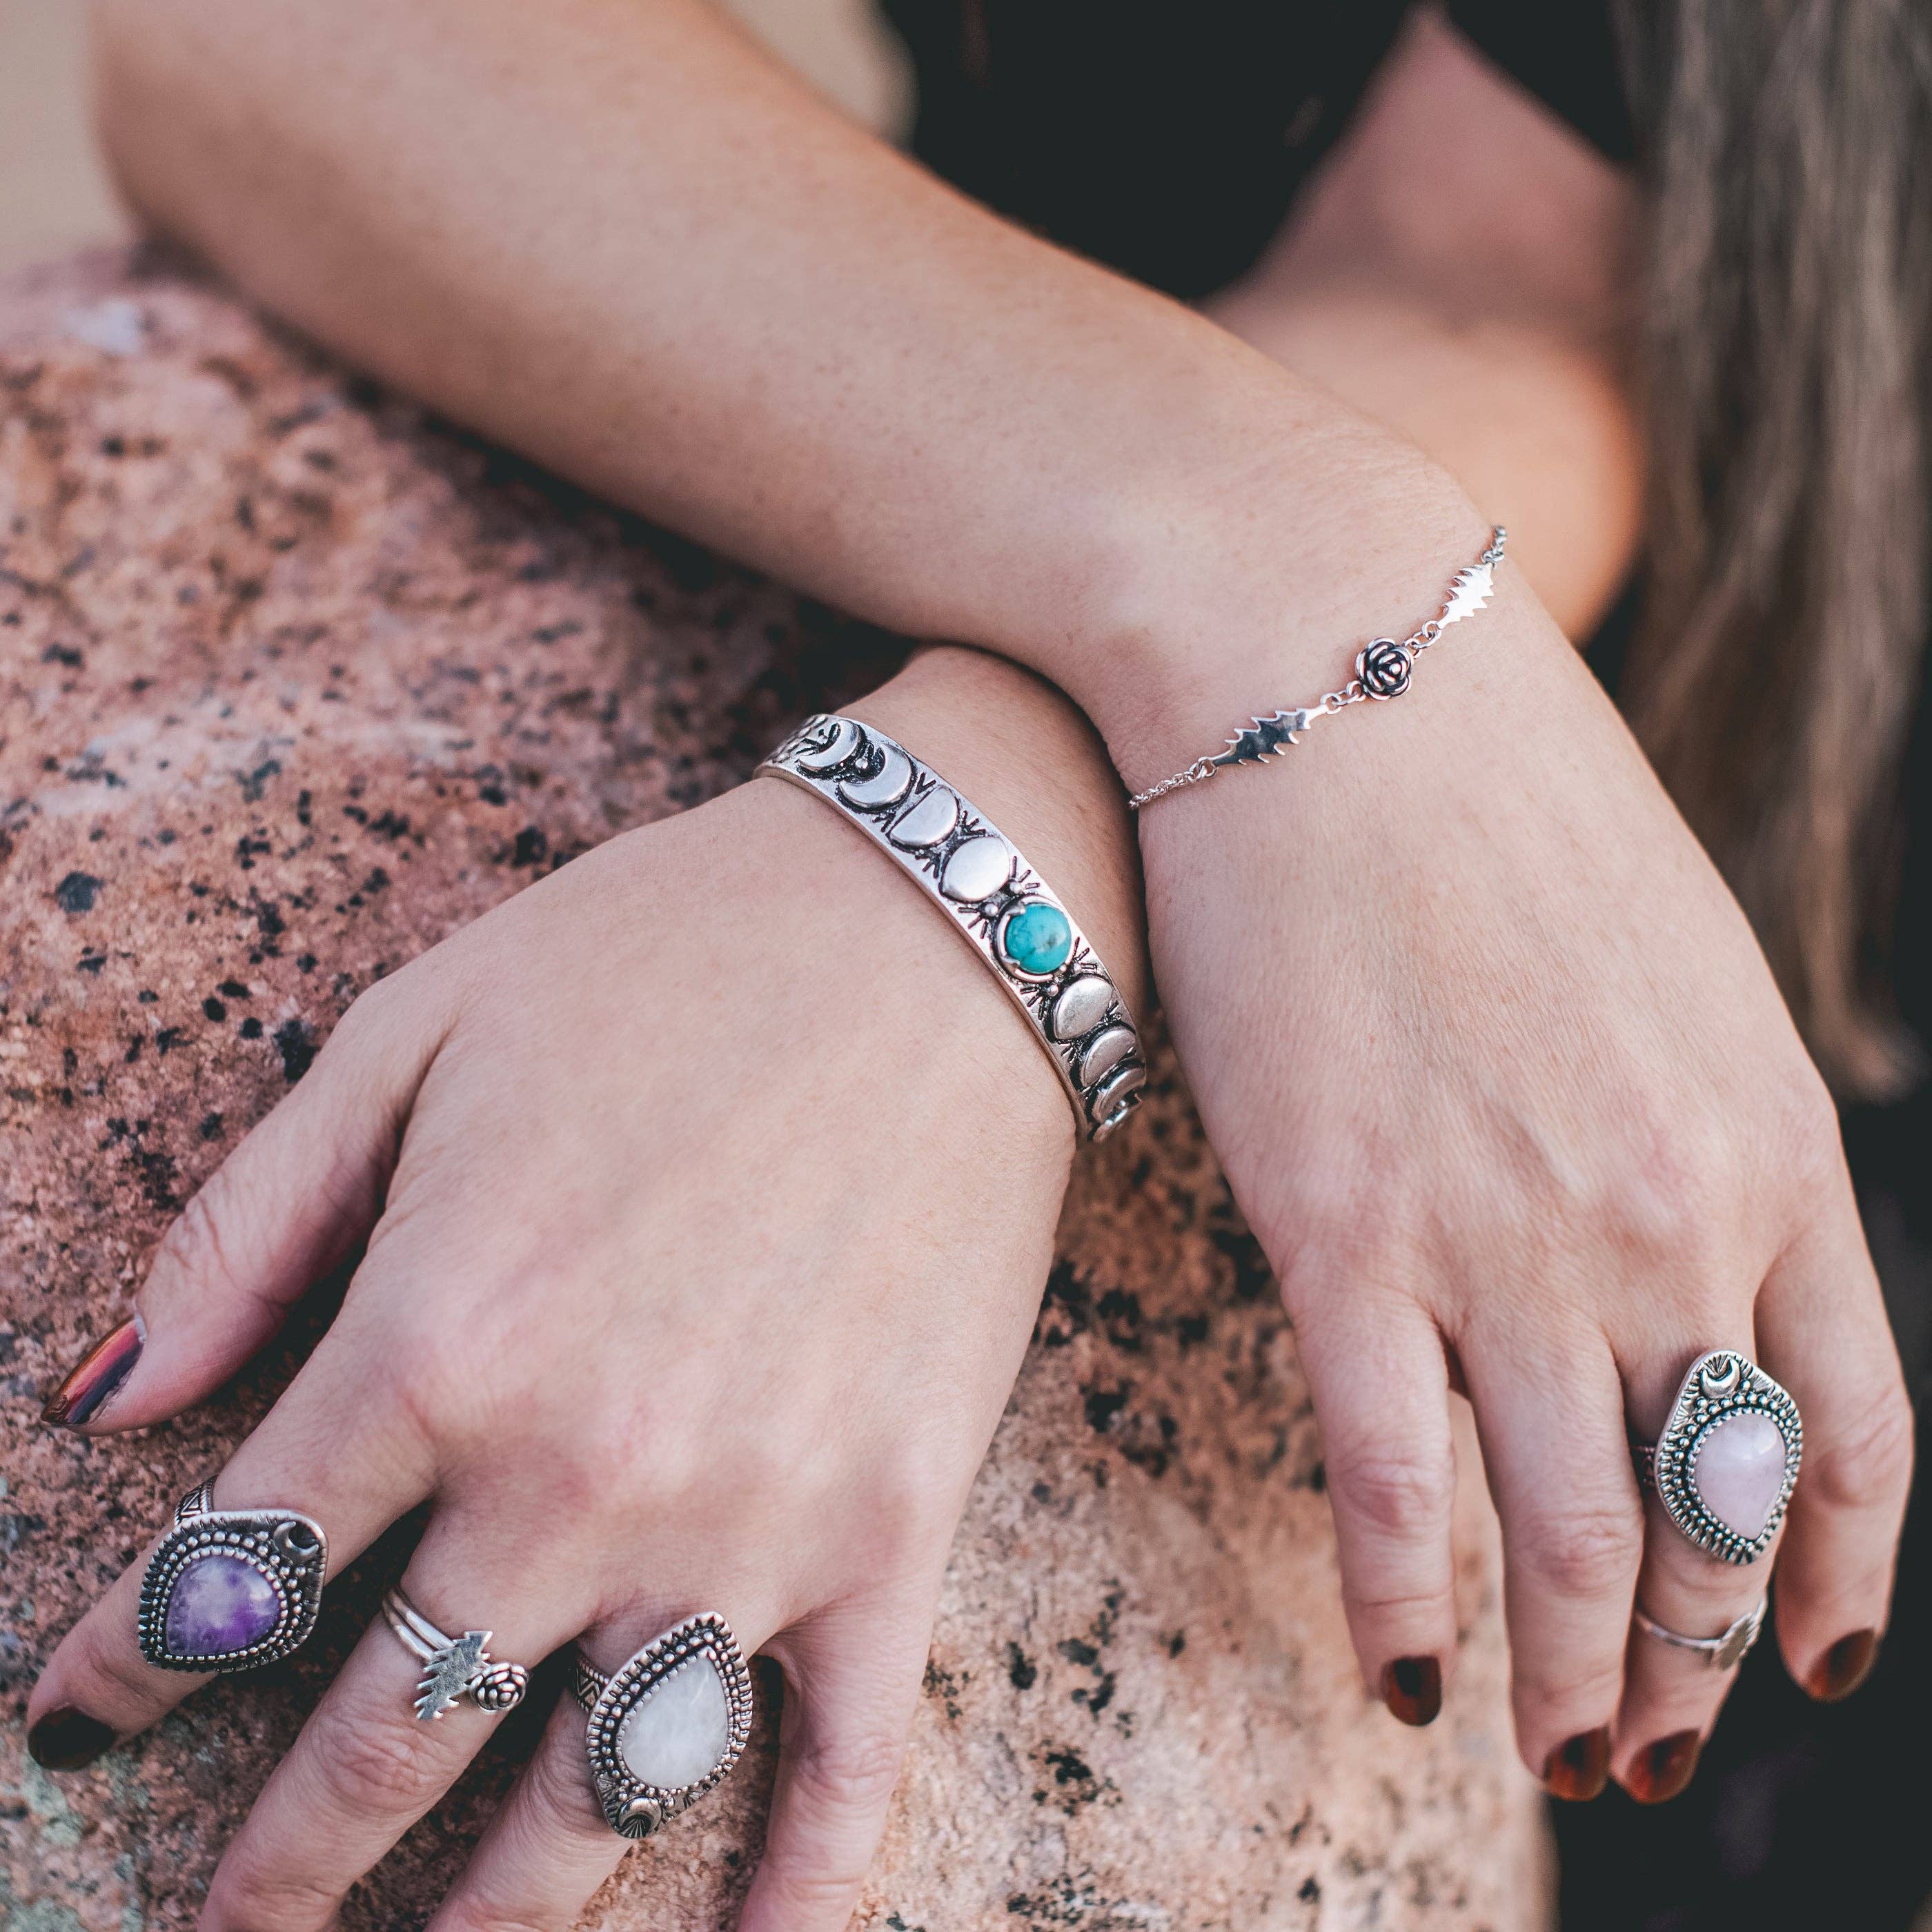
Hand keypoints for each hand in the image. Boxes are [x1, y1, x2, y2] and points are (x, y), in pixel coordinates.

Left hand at [29, 648, 1139, 1928]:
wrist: (934, 925)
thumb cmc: (661, 957)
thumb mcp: (414, 1030)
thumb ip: (248, 1222)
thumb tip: (106, 1397)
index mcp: (439, 1338)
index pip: (230, 1577)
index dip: (126, 1676)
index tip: (81, 1725)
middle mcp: (579, 1473)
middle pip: (381, 1749)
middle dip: (272, 1872)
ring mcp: (751, 1525)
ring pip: (581, 1813)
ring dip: (478, 1927)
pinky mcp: (896, 1534)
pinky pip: (838, 1778)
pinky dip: (783, 1909)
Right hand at [1118, 506, 1911, 1799]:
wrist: (1326, 663)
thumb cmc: (1489, 787)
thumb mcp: (1674, 953)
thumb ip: (1703, 1119)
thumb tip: (1683, 1246)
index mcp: (1767, 1141)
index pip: (1854, 1432)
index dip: (1843, 1578)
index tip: (1818, 1661)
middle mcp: (1663, 1217)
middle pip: (1714, 1518)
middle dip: (1700, 1669)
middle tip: (1651, 1747)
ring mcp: (1502, 1234)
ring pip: (1569, 1541)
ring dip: (1570, 1682)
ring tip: (1547, 1753)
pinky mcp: (1340, 1229)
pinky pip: (1390, 1484)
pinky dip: (1402, 1606)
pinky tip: (1393, 1675)